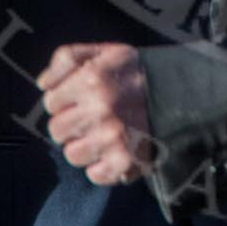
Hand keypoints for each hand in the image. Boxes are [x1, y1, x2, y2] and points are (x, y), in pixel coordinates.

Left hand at [38, 43, 153, 185]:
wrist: (184, 93)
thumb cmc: (138, 71)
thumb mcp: (106, 51)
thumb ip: (68, 58)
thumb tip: (42, 84)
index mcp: (92, 79)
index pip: (51, 102)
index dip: (64, 100)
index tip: (80, 99)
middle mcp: (100, 109)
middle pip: (57, 131)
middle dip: (70, 124)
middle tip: (90, 118)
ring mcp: (112, 139)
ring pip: (72, 154)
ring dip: (84, 146)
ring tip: (102, 135)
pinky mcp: (125, 162)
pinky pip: (94, 175)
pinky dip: (102, 166)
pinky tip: (114, 150)